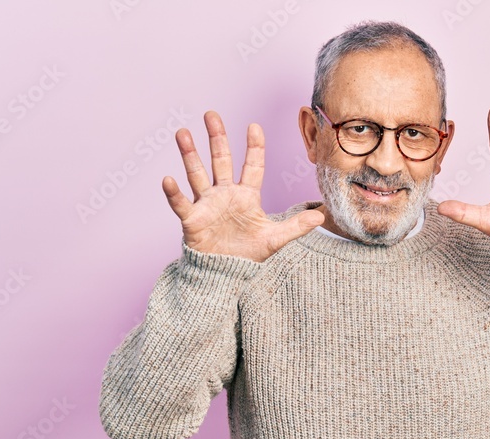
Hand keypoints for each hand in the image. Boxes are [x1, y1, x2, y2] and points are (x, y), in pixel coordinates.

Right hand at [162, 110, 324, 262]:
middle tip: (211, 114)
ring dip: (190, 155)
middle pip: (220, 160)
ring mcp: (207, 204)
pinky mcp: (193, 219)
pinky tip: (168, 179)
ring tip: (182, 133)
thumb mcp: (275, 238)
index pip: (252, 166)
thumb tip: (322, 215)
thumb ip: (296, 225)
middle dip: (216, 138)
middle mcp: (225, 194)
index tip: (254, 126)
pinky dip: (174, 193)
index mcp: (246, 196)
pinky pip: (181, 204)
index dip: (254, 147)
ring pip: (197, 174)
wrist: (225, 273)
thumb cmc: (247, 253)